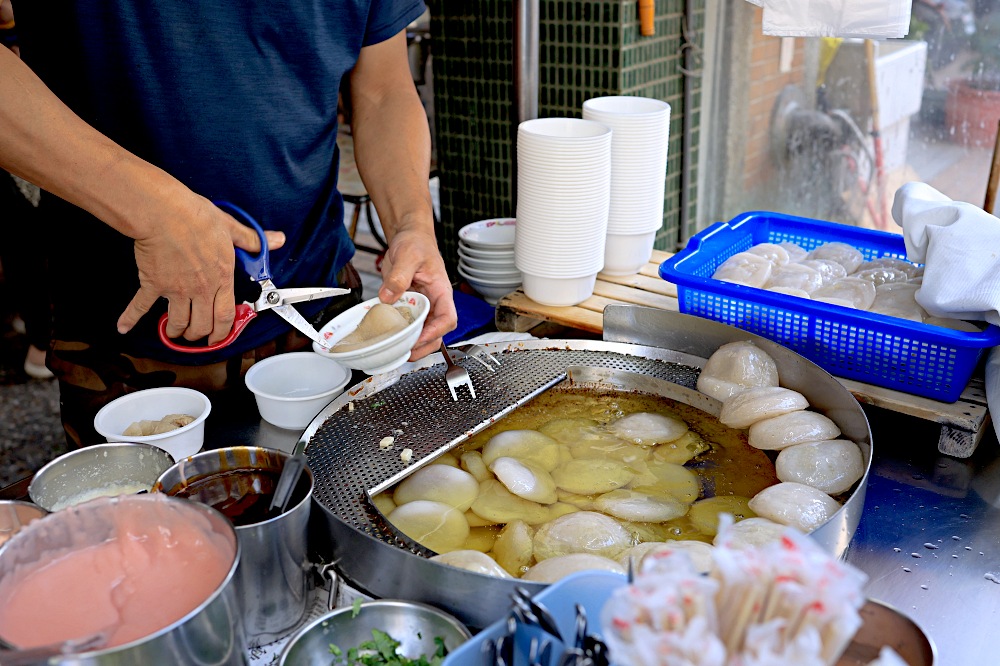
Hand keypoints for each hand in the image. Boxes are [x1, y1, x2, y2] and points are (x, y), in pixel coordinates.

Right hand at [117, 197, 285, 343]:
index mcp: (221, 278)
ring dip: (175, 331)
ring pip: (177, 323)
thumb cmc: (197, 217)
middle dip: (199, 335)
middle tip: (195, 335)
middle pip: (201, 325)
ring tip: (173, 332)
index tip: (218, 338)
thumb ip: (253, 240)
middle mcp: (200, 289)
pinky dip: (130, 318)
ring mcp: (176, 289)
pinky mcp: (153, 283)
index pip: (225, 316)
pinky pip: (141, 306)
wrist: (164, 212)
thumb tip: (277, 239)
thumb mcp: (231, 228)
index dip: (223, 332)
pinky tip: (123, 327)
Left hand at [378, 227, 456, 359]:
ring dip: (413, 344)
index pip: (447, 318)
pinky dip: (400, 334)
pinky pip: (408, 325)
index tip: (419, 338)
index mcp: (441, 291)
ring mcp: (423, 307)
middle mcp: (435, 303)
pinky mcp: (409, 307)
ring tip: (397, 351)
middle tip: (406, 352)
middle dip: (424, 346)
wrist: (409, 239)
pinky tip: (389, 339)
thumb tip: (388, 297)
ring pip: (424, 333)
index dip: (435, 331)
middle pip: (438, 332)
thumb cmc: (416, 244)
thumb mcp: (407, 255)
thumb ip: (399, 276)